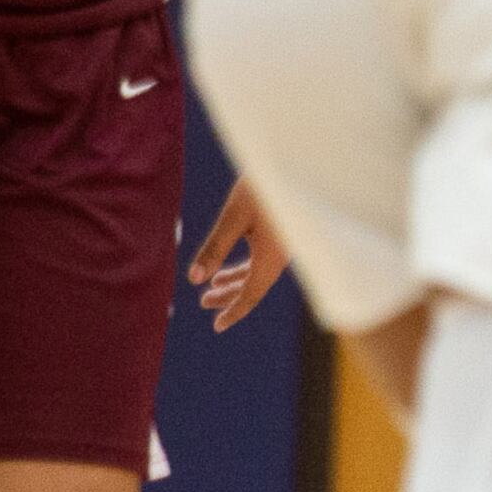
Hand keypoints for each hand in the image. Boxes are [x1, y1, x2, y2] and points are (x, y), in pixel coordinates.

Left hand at [187, 180, 292, 333]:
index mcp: (272, 257)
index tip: (217, 326)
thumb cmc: (265, 188)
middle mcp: (281, 256)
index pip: (252, 294)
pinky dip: (244, 270)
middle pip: (254, 287)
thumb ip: (214, 248)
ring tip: (211, 289)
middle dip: (229, 297)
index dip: (234, 312)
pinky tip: (226, 268)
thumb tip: (193, 279)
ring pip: (258, 275)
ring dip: (235, 283)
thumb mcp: (234, 217)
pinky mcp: (282, 236)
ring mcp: (283, 247)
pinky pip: (262, 262)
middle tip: (203, 302)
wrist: (297, 165)